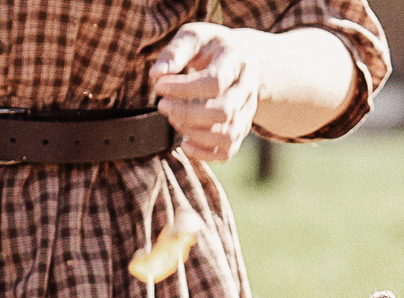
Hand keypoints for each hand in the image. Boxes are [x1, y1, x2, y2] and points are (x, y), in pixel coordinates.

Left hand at [151, 24, 263, 162]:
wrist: (242, 58)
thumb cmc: (211, 47)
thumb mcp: (195, 37)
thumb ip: (176, 51)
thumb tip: (156, 74)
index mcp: (237, 60)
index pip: (214, 82)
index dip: (184, 89)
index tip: (159, 87)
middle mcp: (247, 88)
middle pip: (223, 112)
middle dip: (187, 113)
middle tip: (163, 105)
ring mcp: (248, 111)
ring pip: (227, 135)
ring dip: (195, 134)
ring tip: (173, 120)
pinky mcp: (242, 128)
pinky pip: (228, 150)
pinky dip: (204, 154)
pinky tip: (185, 145)